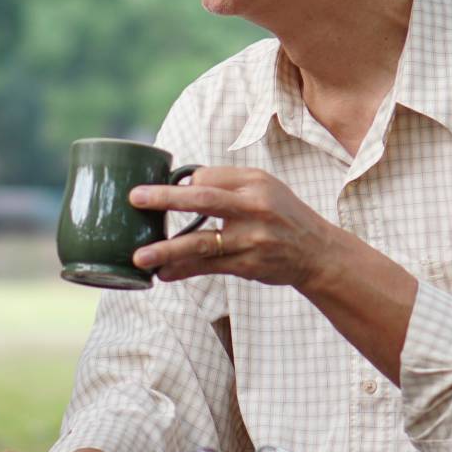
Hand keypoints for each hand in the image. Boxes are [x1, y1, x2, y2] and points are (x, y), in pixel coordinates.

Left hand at [128, 166, 352, 288]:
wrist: (317, 251)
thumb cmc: (283, 215)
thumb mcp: (264, 187)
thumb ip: (227, 183)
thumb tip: (182, 184)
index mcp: (254, 182)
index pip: (207, 177)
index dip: (182, 185)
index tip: (164, 194)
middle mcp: (254, 207)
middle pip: (202, 200)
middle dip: (165, 198)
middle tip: (135, 198)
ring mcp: (251, 238)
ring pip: (201, 242)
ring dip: (167, 250)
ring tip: (140, 257)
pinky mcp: (248, 264)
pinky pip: (208, 267)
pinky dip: (183, 271)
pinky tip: (163, 274)